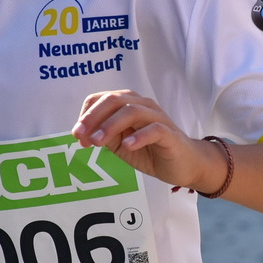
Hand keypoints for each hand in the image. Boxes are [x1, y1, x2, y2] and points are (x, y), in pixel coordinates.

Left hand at [73, 90, 225, 193]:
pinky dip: (139, 136)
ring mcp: (158, 118)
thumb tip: (83, 134)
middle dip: (94, 117)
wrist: (183, 164)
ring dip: (111, 125)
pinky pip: (155, 129)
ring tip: (98, 142)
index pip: (103, 98)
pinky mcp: (170, 134)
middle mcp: (143, 105)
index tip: (79, 136)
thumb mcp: (121, 144)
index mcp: (129, 105)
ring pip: (132, 111)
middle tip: (81, 135)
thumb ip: (105, 136)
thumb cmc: (151, 151)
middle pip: (115, 100)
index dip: (86, 115)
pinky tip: (128, 146)